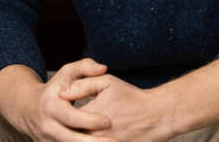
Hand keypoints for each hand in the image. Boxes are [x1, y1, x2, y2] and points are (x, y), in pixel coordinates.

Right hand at [0, 60, 116, 141]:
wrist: (28, 109)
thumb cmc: (54, 90)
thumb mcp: (65, 74)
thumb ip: (85, 67)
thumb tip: (103, 68)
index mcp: (52, 107)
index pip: (71, 117)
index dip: (89, 120)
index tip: (108, 121)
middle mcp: (49, 127)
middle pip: (71, 140)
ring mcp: (49, 141)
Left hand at [61, 74, 175, 141]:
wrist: (157, 115)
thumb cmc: (131, 97)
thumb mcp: (107, 82)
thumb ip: (82, 85)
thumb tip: (62, 93)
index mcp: (90, 114)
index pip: (67, 118)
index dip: (62, 115)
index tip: (61, 112)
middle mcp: (96, 133)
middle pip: (71, 134)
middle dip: (66, 130)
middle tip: (64, 126)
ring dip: (76, 137)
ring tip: (76, 131)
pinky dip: (90, 141)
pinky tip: (90, 136)